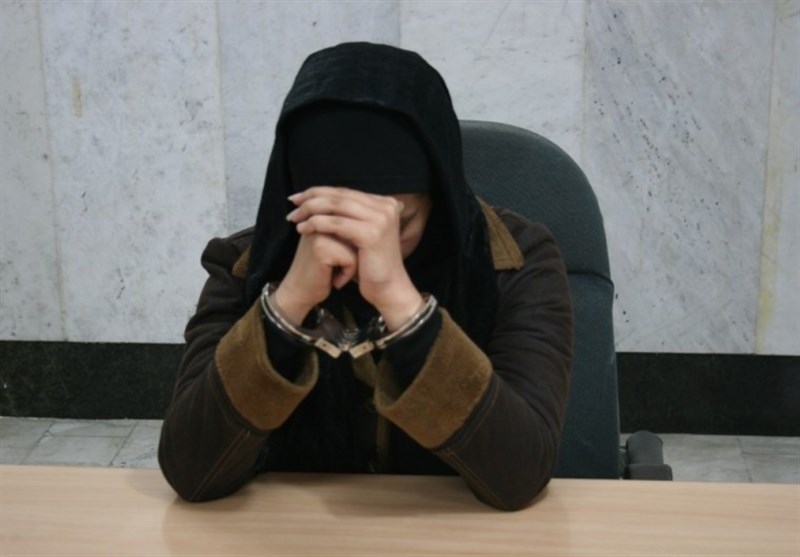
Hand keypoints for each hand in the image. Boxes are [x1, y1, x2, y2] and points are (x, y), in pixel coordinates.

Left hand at [287, 186, 423, 329]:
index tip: (299, 197)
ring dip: (310, 210)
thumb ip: (350, 214)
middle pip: (340, 195)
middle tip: (292, 203)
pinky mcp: (371, 233)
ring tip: (294, 218)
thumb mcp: (362, 232)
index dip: (319, 192)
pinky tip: (303, 229)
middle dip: (312, 198)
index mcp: (385, 203)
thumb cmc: (371, 264)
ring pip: (336, 206)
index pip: (345, 191)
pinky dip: (316, 224)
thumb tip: (322, 198)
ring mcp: (380, 219)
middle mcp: (385, 207)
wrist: (388, 288)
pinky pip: (336, 224)